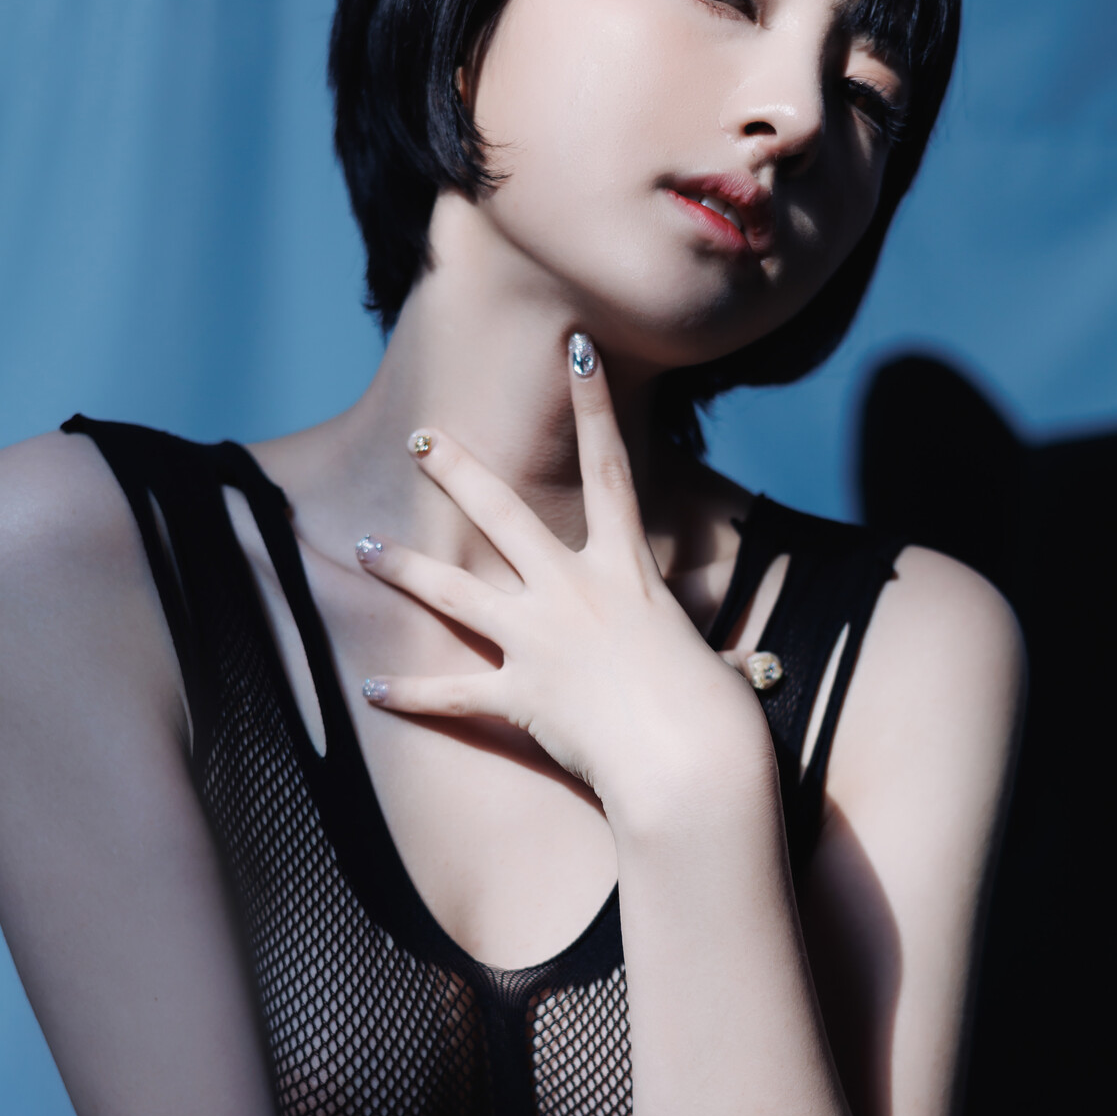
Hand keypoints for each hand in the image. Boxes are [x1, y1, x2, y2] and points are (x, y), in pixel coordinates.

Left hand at [355, 335, 768, 815]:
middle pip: (502, 514)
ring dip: (404, 567)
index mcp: (628, 572)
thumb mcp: (720, 668)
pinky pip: (451, 693)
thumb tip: (756, 667)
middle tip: (420, 438)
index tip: (574, 348)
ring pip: (454, 591)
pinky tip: (369, 691)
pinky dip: (409, 696)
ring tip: (360, 546)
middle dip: (457, 471)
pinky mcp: (519, 695)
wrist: (692, 766)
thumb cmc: (720, 720)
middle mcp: (574, 593)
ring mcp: (540, 641)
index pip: (611, 469)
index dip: (594, 404)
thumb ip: (722, 658)